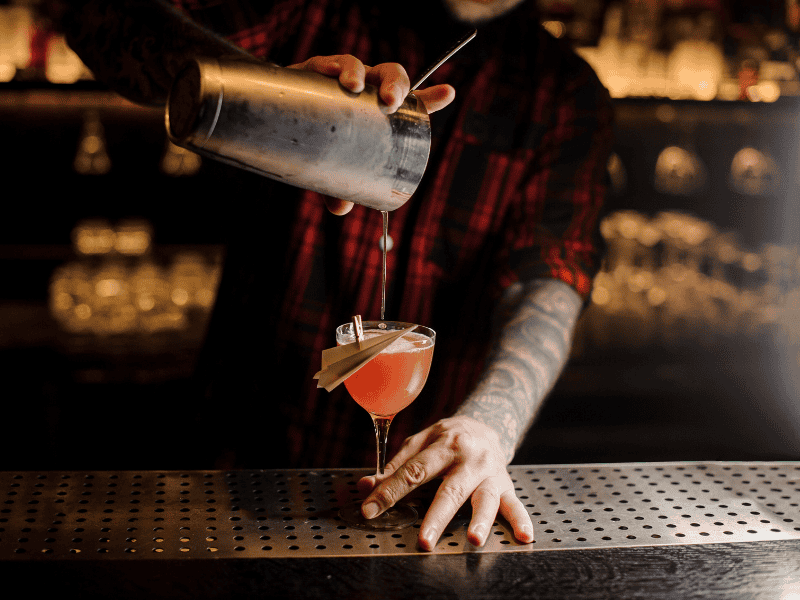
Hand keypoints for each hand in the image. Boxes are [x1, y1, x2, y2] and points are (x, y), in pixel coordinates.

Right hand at [288, 54, 454, 214]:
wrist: (278, 121)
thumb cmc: (318, 145)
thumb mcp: (334, 170)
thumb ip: (340, 188)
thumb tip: (339, 209)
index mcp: (379, 111)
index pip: (410, 103)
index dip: (431, 97)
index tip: (447, 93)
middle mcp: (364, 90)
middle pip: (390, 77)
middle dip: (396, 85)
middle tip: (390, 103)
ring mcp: (339, 79)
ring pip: (358, 66)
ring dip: (359, 72)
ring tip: (354, 86)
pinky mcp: (312, 74)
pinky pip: (324, 63)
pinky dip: (331, 66)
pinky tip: (333, 74)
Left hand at [357, 416, 533, 550]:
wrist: (487, 423)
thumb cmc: (447, 438)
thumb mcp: (419, 443)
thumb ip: (394, 466)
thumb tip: (364, 487)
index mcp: (443, 444)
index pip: (413, 471)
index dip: (390, 491)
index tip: (370, 510)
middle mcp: (469, 458)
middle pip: (450, 489)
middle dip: (436, 517)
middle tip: (423, 541)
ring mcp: (490, 473)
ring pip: (485, 498)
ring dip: (480, 520)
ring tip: (473, 539)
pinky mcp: (506, 485)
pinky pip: (515, 504)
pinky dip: (521, 521)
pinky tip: (524, 537)